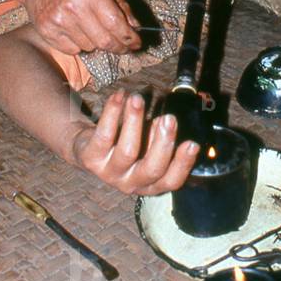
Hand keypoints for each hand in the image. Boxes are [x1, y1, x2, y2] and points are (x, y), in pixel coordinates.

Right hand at [20, 0, 141, 54]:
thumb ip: (121, 4)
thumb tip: (136, 28)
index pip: (116, 24)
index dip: (130, 38)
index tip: (137, 43)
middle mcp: (73, 6)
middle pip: (104, 41)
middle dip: (119, 47)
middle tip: (124, 47)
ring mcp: (58, 20)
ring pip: (89, 47)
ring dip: (96, 43)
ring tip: (91, 27)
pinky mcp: (46, 31)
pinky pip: (72, 50)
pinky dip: (79, 45)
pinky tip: (75, 29)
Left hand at [71, 91, 199, 194]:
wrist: (87, 148)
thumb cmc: (125, 144)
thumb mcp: (146, 144)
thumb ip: (159, 137)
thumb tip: (167, 121)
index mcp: (150, 183)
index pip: (171, 181)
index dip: (183, 164)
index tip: (192, 144)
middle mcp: (131, 184)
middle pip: (151, 169)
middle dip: (163, 143)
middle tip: (169, 118)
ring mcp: (109, 174)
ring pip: (128, 151)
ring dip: (135, 121)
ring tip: (138, 99)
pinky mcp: (91, 160)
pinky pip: (104, 135)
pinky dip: (113, 112)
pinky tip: (120, 96)